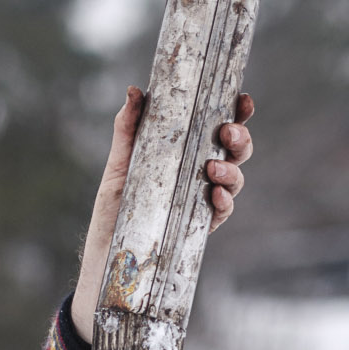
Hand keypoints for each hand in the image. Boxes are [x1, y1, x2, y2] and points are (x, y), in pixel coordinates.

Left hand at [68, 88, 254, 338]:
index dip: (237, 111)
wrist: (106, 258)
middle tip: (228, 133)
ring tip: (213, 169)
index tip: (242, 100)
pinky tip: (214, 196)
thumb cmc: (113, 208)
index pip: (219, 126)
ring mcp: (203, 199)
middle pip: (236, 150)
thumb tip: (134, 91)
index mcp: (186, 152)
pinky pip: (222, 212)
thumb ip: (127, 129)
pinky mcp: (200, 226)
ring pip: (235, 179)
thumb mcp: (119, 165)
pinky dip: (223, 201)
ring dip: (232, 170)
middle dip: (240, 138)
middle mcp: (200, 173)